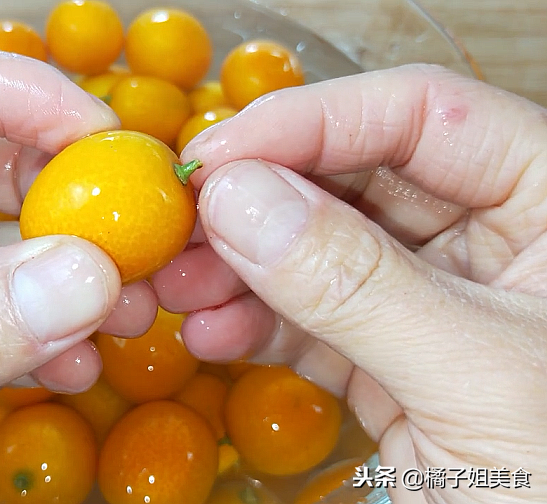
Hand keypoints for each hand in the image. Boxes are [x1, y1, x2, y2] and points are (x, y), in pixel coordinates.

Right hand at [154, 64, 546, 502]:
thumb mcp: (476, 378)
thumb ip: (356, 284)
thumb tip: (241, 201)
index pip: (426, 116)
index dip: (315, 121)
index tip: (221, 152)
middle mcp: (497, 241)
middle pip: (358, 179)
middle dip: (261, 200)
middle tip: (183, 220)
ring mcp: (440, 303)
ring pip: (323, 252)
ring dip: (242, 267)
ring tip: (177, 285)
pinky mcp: (399, 363)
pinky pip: (316, 324)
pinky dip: (258, 328)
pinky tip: (211, 334)